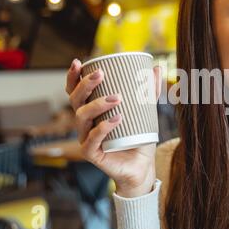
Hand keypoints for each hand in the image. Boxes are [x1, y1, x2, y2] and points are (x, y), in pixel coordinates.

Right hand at [66, 58, 162, 196]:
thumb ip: (150, 91)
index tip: (79, 62)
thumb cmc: (139, 137)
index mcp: (92, 111)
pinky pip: (91, 140)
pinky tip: (117, 119)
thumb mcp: (146, 111)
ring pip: (81, 118)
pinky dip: (103, 128)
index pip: (75, 91)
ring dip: (97, 105)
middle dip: (85, 85)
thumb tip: (156, 68)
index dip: (72, 77)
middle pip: (75, 101)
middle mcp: (85, 123)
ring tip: (117, 98)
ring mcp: (86, 139)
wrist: (143, 166)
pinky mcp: (92, 154)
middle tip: (100, 74)